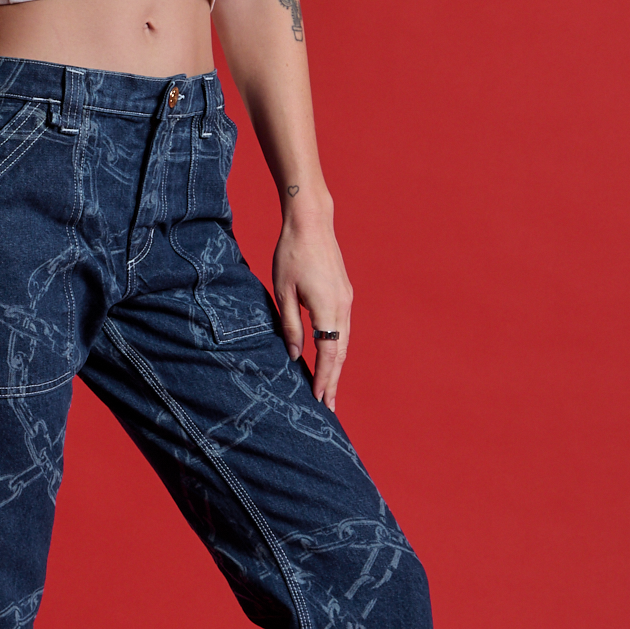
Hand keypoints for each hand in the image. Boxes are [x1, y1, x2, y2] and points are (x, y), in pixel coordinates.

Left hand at [271, 210, 352, 409]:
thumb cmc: (290, 254)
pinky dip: (337, 347)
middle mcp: (343, 308)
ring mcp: (346, 300)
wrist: (311, 222)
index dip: (324, 379)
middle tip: (329, 406)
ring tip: (330, 387)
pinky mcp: (344, 293)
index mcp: (327, 310)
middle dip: (334, 381)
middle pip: (340, 353)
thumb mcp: (283, 292)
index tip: (320, 401)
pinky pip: (343, 328)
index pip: (328, 354)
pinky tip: (330, 356)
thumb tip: (293, 355)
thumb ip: (289, 326)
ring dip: (336, 366)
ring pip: (344, 342)